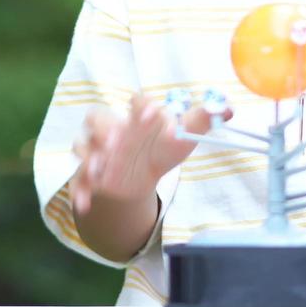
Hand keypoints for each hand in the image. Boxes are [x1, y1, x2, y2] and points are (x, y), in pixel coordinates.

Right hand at [70, 92, 230, 214]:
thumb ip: (201, 120)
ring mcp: (98, 152)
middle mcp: (113, 129)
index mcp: (137, 116)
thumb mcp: (182, 136)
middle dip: (104, 128)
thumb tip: (227, 108)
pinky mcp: (89, 175)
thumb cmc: (161, 147)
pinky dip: (79, 192)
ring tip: (99, 169)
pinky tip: (86, 204)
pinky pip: (78, 181)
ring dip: (88, 156)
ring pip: (82, 146)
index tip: (152, 115)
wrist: (140, 173)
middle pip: (97, 118)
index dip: (141, 106)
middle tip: (116, 141)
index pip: (135, 102)